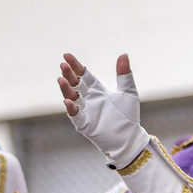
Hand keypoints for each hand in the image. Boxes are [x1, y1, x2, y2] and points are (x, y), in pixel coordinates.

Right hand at [58, 53, 149, 167]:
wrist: (130, 138)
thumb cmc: (129, 116)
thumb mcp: (128, 93)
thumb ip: (124, 75)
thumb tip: (124, 54)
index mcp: (97, 90)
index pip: (83, 75)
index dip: (75, 66)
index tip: (67, 56)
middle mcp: (89, 99)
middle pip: (75, 84)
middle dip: (69, 75)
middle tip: (63, 65)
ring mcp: (86, 112)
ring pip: (72, 98)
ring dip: (66, 89)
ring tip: (62, 79)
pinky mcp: (86, 125)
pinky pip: (76, 116)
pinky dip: (71, 109)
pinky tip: (68, 100)